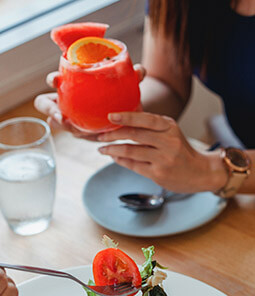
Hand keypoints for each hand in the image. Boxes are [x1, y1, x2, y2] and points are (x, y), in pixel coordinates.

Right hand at [34, 65, 145, 140]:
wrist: (127, 110)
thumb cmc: (119, 91)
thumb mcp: (126, 83)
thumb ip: (132, 77)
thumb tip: (139, 71)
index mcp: (71, 83)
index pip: (54, 80)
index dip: (52, 80)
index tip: (55, 81)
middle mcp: (66, 101)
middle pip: (45, 104)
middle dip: (50, 110)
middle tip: (61, 117)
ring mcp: (71, 117)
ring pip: (58, 123)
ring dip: (66, 126)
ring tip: (76, 129)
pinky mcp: (80, 131)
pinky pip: (77, 134)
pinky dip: (85, 135)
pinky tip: (95, 136)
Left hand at [97, 112, 226, 192]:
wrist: (200, 172)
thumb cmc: (180, 150)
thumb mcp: (170, 132)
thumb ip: (151, 125)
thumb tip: (124, 117)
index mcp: (169, 126)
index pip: (145, 119)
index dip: (126, 117)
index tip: (109, 116)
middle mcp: (167, 141)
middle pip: (134, 134)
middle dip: (112, 135)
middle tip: (100, 136)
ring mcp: (163, 158)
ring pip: (130, 151)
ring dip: (112, 150)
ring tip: (102, 149)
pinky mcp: (158, 173)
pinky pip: (133, 165)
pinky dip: (120, 160)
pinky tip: (114, 157)